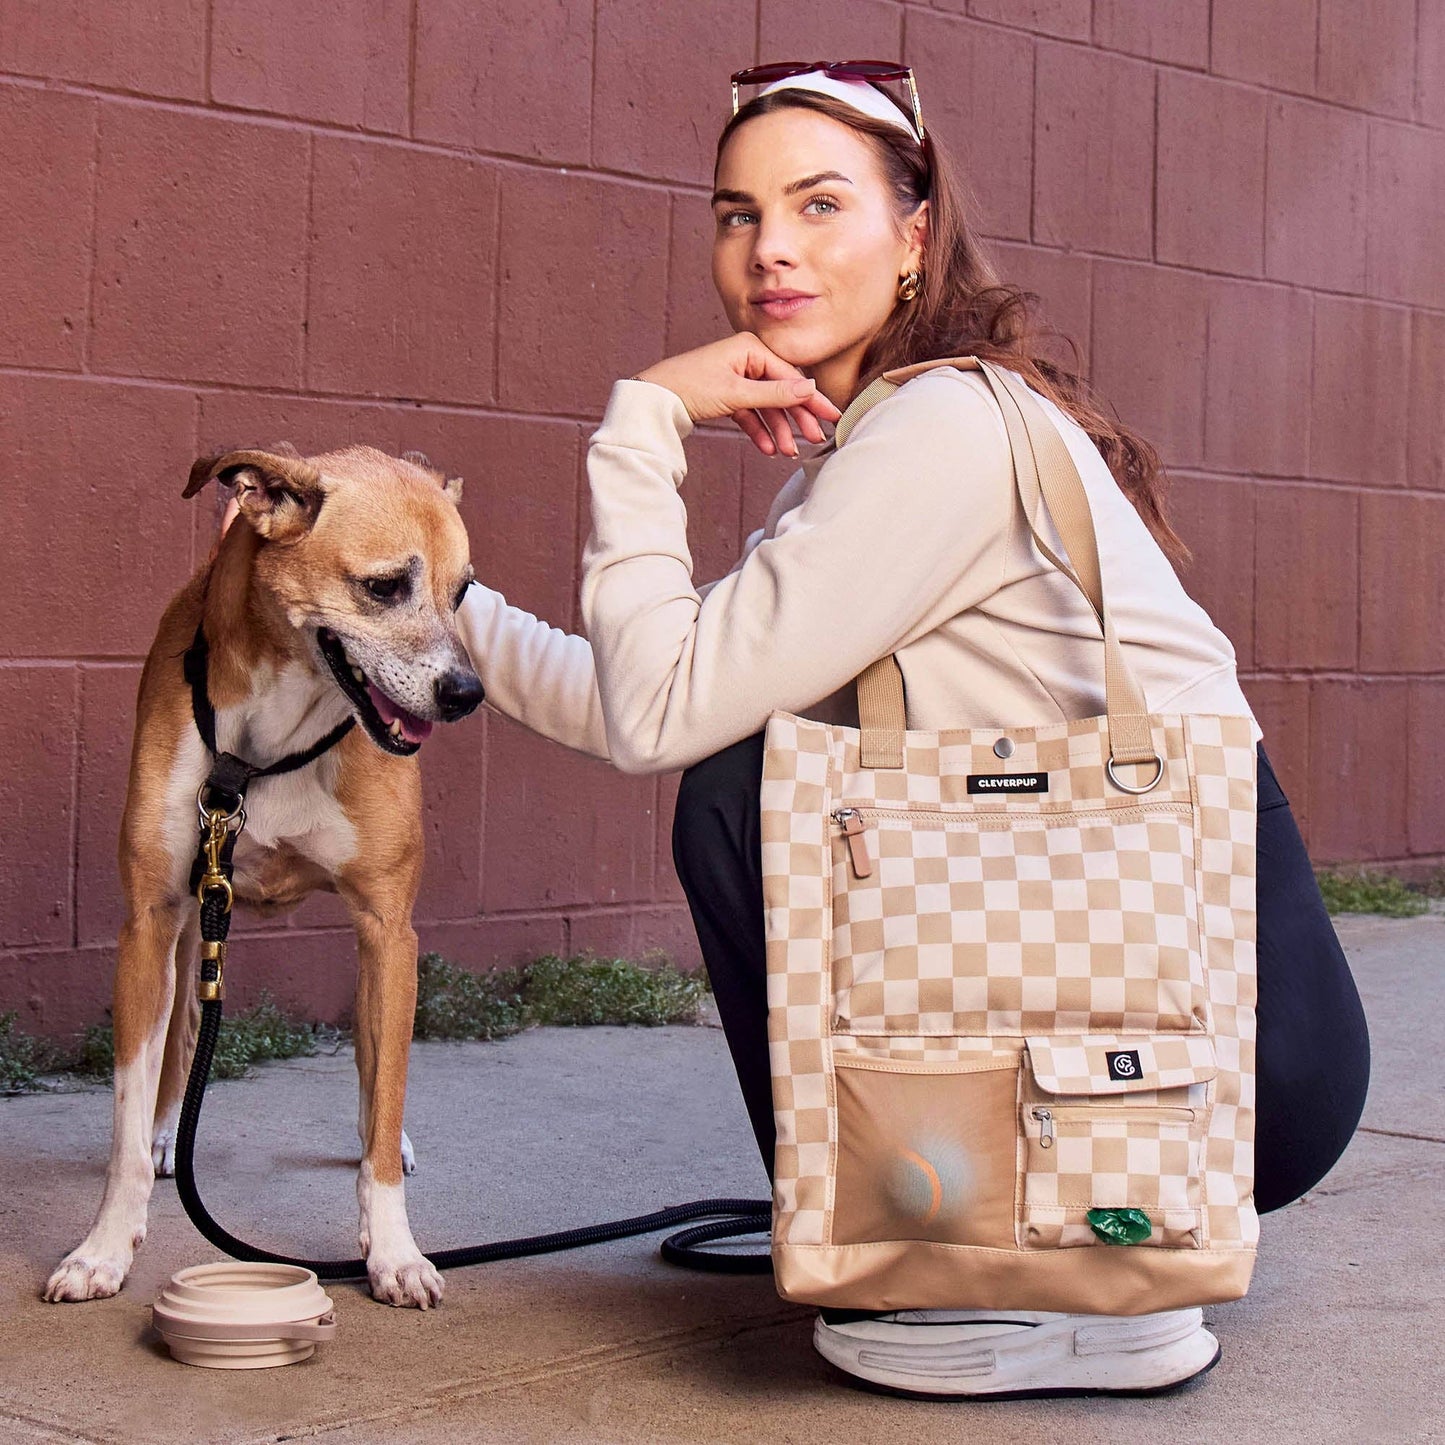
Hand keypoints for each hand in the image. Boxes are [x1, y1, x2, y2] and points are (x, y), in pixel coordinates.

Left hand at [634, 334, 841, 458]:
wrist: (653, 400)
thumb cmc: (690, 387)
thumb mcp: (736, 393)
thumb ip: (775, 394)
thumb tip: (810, 389)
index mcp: (751, 348)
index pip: (790, 377)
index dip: (811, 400)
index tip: (831, 417)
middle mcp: (746, 359)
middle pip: (780, 392)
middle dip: (796, 419)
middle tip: (813, 440)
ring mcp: (736, 377)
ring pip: (766, 406)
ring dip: (777, 430)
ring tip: (786, 453)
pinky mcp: (727, 395)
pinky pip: (750, 413)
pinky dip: (758, 431)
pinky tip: (766, 449)